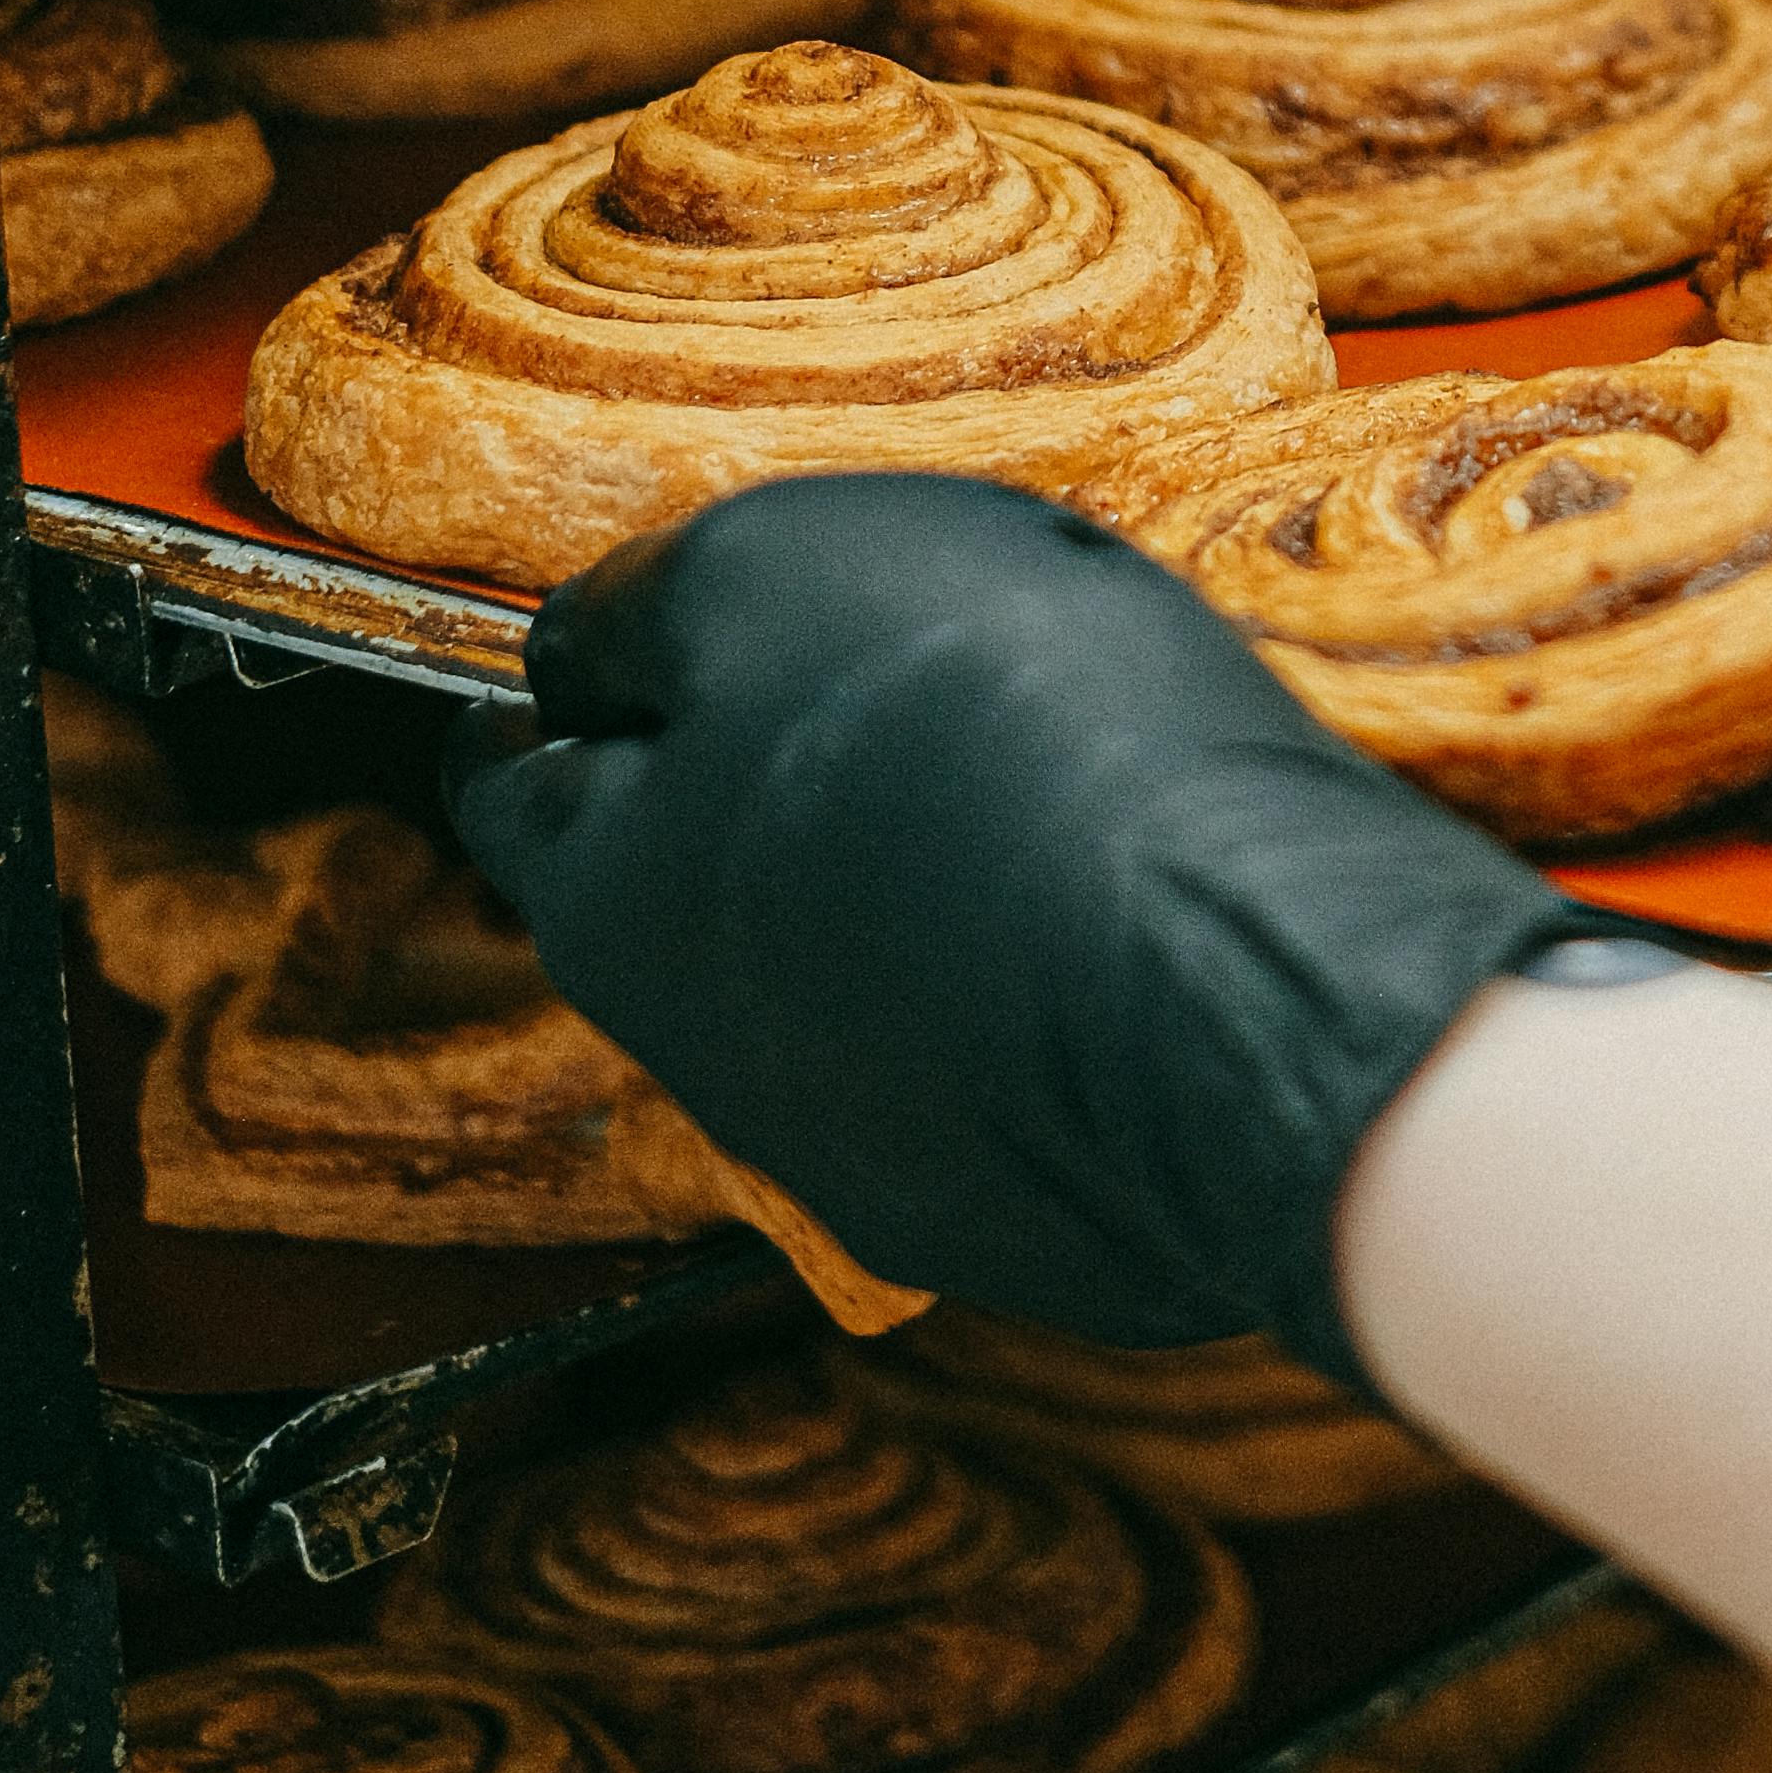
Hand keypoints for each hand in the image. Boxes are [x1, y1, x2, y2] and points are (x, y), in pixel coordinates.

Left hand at [447, 472, 1626, 1369]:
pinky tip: (1109, 909)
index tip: (576, 670)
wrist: (1260, 994)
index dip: (550, 703)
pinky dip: (1014, 981)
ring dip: (885, 889)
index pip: (510, 793)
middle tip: (840, 688)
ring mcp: (870, 1147)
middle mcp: (704, 1052)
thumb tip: (585, 648)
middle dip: (727, 795)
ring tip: (1014, 781)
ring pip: (835, 983)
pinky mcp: (1026, 1200)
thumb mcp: (782, 572)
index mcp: (610, 897)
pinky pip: (985, 1058)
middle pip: (676, 892)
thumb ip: (654, 606)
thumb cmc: (1009, 743)